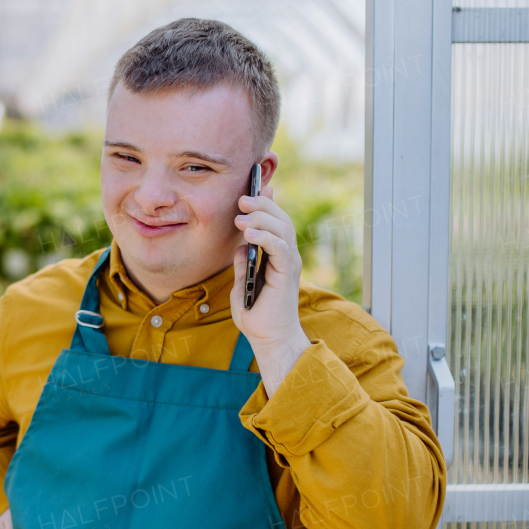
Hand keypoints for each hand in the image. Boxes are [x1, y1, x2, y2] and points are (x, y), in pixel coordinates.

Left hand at [231, 183, 311, 394]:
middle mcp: (286, 256)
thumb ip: (242, 265)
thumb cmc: (257, 316)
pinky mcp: (288, 273)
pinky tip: (249, 234)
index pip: (274, 222)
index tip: (252, 189)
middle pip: (279, 219)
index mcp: (276, 256)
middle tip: (241, 198)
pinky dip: (266, 236)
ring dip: (261, 217)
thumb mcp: (241, 285)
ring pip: (282, 228)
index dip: (266, 203)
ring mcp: (289, 263)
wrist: (270, 339)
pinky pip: (280, 247)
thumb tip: (239, 247)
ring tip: (241, 214)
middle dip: (262, 204)